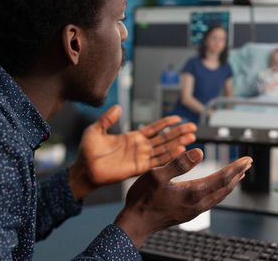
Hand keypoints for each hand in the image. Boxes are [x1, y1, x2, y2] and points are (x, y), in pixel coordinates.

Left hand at [68, 105, 195, 199]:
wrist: (83, 169)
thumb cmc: (88, 151)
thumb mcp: (96, 130)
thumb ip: (107, 119)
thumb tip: (117, 107)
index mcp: (132, 137)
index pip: (153, 129)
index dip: (166, 123)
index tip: (178, 117)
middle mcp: (140, 148)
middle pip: (164, 138)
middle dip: (178, 133)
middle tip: (193, 127)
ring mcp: (140, 158)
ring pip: (164, 149)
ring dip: (178, 143)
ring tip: (192, 137)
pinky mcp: (138, 168)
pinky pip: (157, 161)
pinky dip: (169, 156)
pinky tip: (179, 150)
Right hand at [114, 150, 252, 247]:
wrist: (135, 224)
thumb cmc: (143, 199)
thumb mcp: (157, 175)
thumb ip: (179, 163)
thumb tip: (200, 152)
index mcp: (192, 193)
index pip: (221, 179)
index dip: (235, 168)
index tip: (246, 159)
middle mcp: (197, 203)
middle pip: (224, 188)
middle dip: (237, 175)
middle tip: (247, 163)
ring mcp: (193, 210)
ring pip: (219, 196)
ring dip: (230, 184)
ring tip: (237, 175)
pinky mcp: (187, 213)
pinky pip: (210, 200)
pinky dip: (219, 191)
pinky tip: (216, 189)